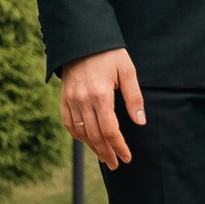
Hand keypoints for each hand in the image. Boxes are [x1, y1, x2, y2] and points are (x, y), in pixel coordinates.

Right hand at [60, 47, 146, 169]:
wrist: (82, 39)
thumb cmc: (109, 53)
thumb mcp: (127, 70)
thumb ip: (134, 97)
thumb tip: (140, 122)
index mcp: (101, 95)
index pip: (110, 130)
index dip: (119, 147)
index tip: (127, 157)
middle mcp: (83, 100)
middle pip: (95, 136)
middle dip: (107, 152)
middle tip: (116, 164)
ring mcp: (71, 100)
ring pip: (81, 133)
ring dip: (93, 148)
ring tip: (105, 157)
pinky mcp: (64, 98)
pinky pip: (68, 123)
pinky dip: (78, 136)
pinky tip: (87, 142)